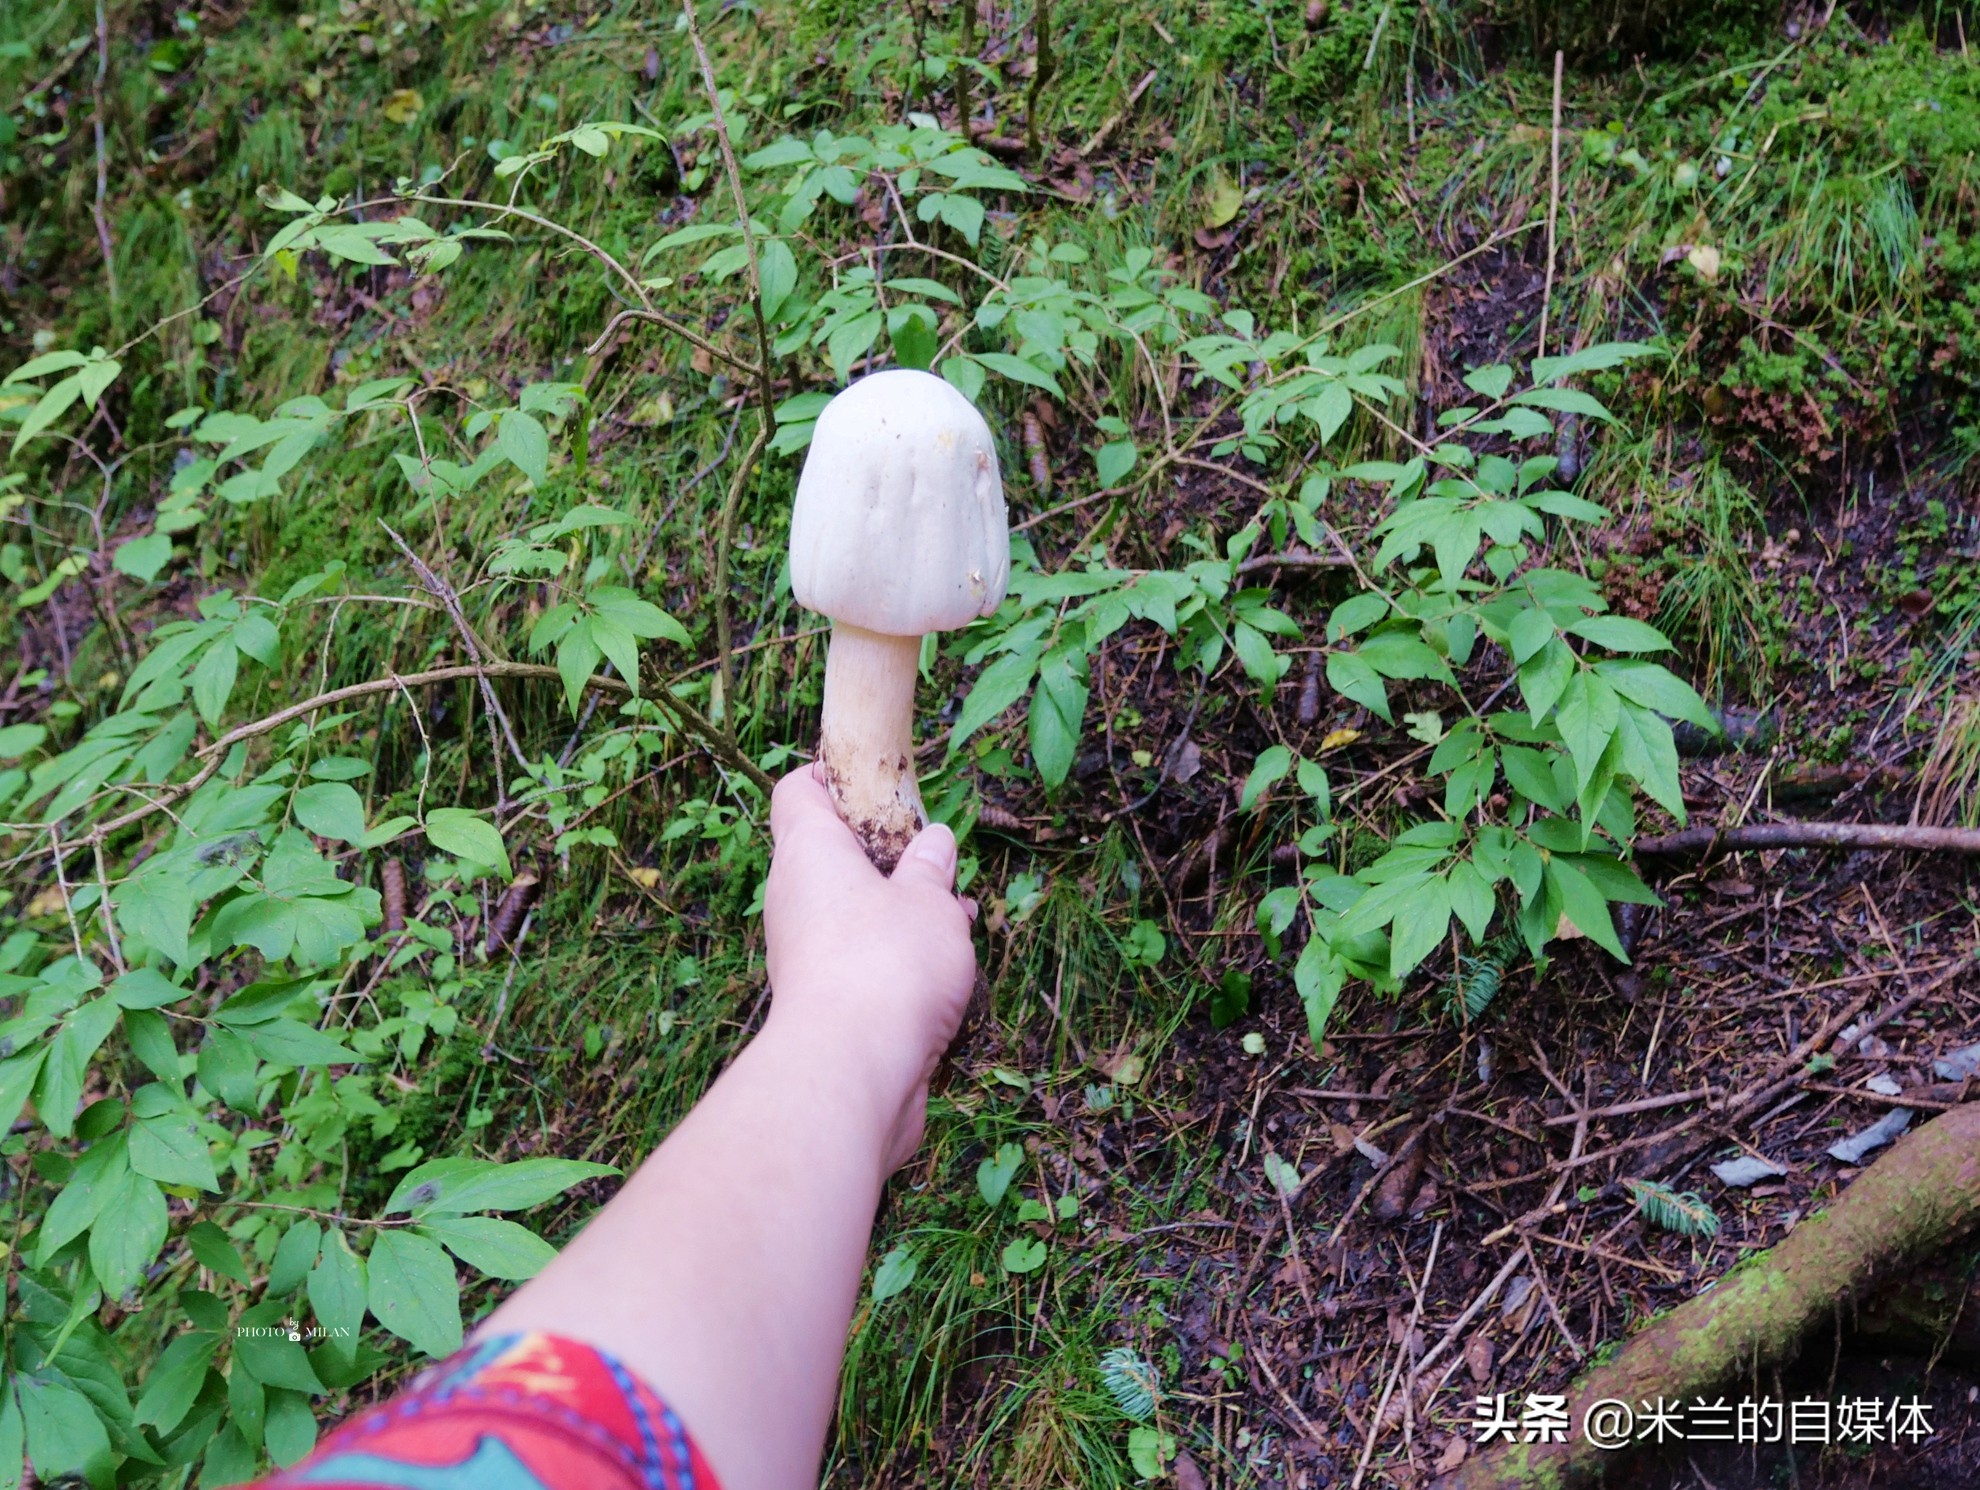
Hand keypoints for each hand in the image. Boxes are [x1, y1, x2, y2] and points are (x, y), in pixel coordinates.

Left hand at [764, 765, 977, 1167]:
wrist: (852, 1072)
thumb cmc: (886, 966)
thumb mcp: (929, 901)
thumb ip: (931, 869)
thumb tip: (933, 842)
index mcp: (809, 853)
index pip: (796, 793)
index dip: (829, 776)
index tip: (874, 777)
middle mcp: (794, 899)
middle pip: (830, 855)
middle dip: (887, 854)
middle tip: (934, 857)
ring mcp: (802, 953)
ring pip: (851, 912)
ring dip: (902, 911)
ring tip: (958, 917)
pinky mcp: (822, 1002)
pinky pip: (860, 960)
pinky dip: (897, 957)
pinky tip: (947, 968)